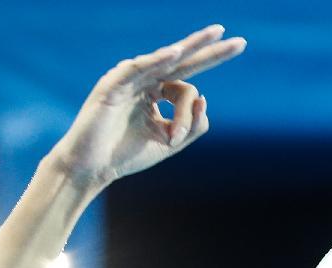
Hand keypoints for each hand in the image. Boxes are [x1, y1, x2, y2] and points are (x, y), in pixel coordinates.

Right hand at [48, 24, 245, 192]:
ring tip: (215, 34)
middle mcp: (143, 81)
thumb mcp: (170, 142)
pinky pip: (138, 67)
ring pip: (165, 64)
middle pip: (182, 61)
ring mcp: (128, 80)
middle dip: (211, 50)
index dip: (191, 111)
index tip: (181, 136)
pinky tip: (176, 52)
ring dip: (190, 56)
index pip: (186, 86)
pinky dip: (156, 60)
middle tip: (240, 42)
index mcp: (154, 92)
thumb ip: (193, 125)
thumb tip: (205, 99)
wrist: (92, 169)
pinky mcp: (112, 85)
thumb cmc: (126, 155)